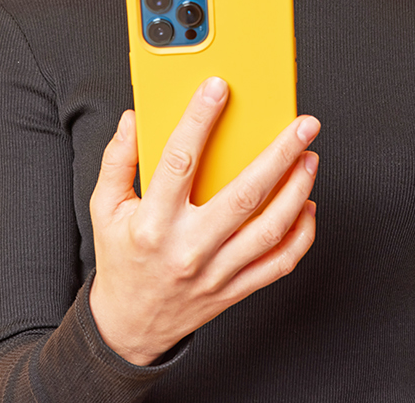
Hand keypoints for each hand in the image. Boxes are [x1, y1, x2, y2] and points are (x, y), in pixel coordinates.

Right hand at [88, 77, 319, 365]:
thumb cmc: (122, 259)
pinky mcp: (236, 290)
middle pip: (244, 195)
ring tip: (310, 159)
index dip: (199, 120)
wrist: (129, 325)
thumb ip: (118, 160)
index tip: (219, 88)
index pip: (179, 161)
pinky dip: (301, 235)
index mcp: (153, 223)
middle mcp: (188, 248)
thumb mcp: (104, 208)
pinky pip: (279, 263)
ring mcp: (216, 272)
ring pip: (270, 229)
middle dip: (280, 154)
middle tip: (303, 125)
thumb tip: (134, 118)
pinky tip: (307, 207)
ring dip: (298, 191)